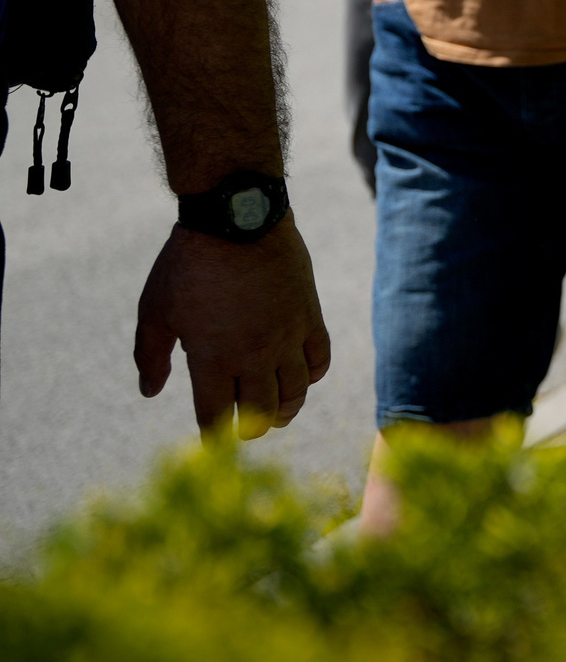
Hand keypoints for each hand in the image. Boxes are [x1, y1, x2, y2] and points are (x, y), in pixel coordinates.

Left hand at [135, 218, 330, 439]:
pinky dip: (312, 375)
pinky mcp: (309, 316)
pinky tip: (302, 376)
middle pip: (261, 411)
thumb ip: (151, 356)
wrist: (238, 220)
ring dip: (287, 410)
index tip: (212, 441)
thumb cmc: (188, 266)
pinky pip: (320, 358)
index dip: (213, 436)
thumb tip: (150, 392)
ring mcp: (287, 336)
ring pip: (296, 392)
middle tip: (246, 428)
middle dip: (252, 428)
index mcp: (213, 358)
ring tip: (279, 414)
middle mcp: (255, 355)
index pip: (217, 416)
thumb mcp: (155, 312)